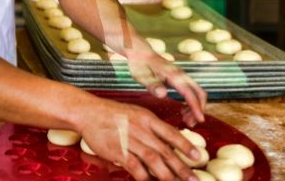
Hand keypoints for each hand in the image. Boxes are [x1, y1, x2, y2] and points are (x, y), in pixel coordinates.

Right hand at [79, 96, 200, 180]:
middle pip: (165, 151)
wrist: (88, 112)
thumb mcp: (134, 114)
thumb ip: (150, 128)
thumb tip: (167, 144)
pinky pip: (135, 167)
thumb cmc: (112, 114)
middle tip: (194, 180)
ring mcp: (129, 139)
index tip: (197, 156)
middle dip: (181, 167)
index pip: (170, 133)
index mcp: (146, 118)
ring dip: (167, 175)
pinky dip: (144, 176)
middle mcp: (140, 128)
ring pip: (153, 160)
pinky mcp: (117, 150)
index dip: (185, 146)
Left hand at [127, 50, 206, 126]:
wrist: (139, 51)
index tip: (200, 120)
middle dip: (199, 109)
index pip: (189, 93)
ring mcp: (181, 75)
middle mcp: (180, 74)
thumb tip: (163, 94)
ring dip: (196, 107)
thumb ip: (152, 85)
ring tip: (186, 120)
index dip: (196, 107)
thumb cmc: (139, 64)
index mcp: (173, 75)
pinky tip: (183, 110)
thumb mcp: (142, 76)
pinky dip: (191, 102)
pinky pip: (191, 91)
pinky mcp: (179, 78)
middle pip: (199, 93)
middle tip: (191, 123)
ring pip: (196, 92)